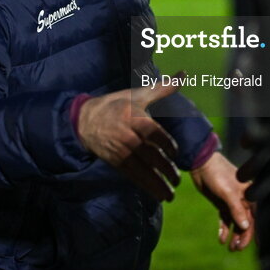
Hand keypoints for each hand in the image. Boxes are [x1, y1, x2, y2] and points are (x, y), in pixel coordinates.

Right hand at [76, 77, 181, 201]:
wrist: (86, 120)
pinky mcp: (116, 162)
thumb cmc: (117, 104)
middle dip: (166, 170)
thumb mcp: (138, 94)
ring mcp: (121, 151)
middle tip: (178, 179)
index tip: (176, 153)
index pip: (155, 134)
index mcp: (136, 118)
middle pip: (151, 156)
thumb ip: (163, 88)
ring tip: (170, 195)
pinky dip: (145, 187)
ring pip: (142, 171)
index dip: (168, 146)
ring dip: (157, 185)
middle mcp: (129, 137)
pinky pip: (133, 177)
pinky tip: (157, 195)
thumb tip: (183, 74)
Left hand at [190, 151, 254, 250]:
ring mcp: (233, 202)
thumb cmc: (218, 174)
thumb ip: (237, 209)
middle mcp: (244, 199)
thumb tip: (246, 227)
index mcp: (250, 194)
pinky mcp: (222, 204)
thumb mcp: (228, 193)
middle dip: (243, 236)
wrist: (201, 164)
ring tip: (230, 248)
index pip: (256, 216)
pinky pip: (226, 220)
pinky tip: (221, 239)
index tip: (259, 246)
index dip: (257, 231)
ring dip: (234, 235)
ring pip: (236, 223)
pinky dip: (224, 229)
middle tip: (237, 249)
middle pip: (246, 222)